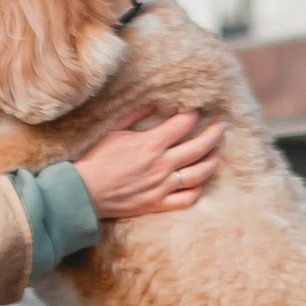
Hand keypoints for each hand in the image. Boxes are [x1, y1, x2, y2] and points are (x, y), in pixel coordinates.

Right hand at [73, 106, 222, 223]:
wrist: (83, 192)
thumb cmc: (95, 159)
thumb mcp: (113, 130)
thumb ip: (135, 115)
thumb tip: (153, 101)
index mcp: (150, 144)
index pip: (182, 124)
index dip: (193, 114)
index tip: (198, 108)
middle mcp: (161, 165)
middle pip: (199, 147)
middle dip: (214, 133)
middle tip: (222, 125)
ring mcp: (162, 186)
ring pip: (199, 174)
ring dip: (213, 161)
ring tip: (220, 152)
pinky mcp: (158, 204)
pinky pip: (187, 199)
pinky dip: (198, 190)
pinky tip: (202, 181)